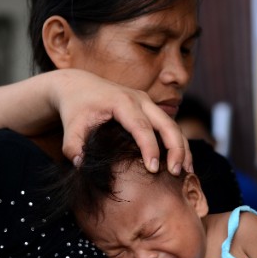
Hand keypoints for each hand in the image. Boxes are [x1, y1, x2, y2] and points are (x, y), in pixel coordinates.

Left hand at [50, 69, 192, 174]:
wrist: (79, 85)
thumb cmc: (76, 107)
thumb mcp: (70, 126)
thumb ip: (72, 145)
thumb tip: (80, 164)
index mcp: (122, 102)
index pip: (142, 127)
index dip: (150, 148)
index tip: (153, 169)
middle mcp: (140, 100)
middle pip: (167, 123)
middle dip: (175, 148)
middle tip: (176, 172)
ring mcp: (148, 103)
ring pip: (173, 125)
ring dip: (182, 147)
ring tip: (186, 171)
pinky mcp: (151, 109)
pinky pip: (170, 126)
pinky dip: (178, 143)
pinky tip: (181, 162)